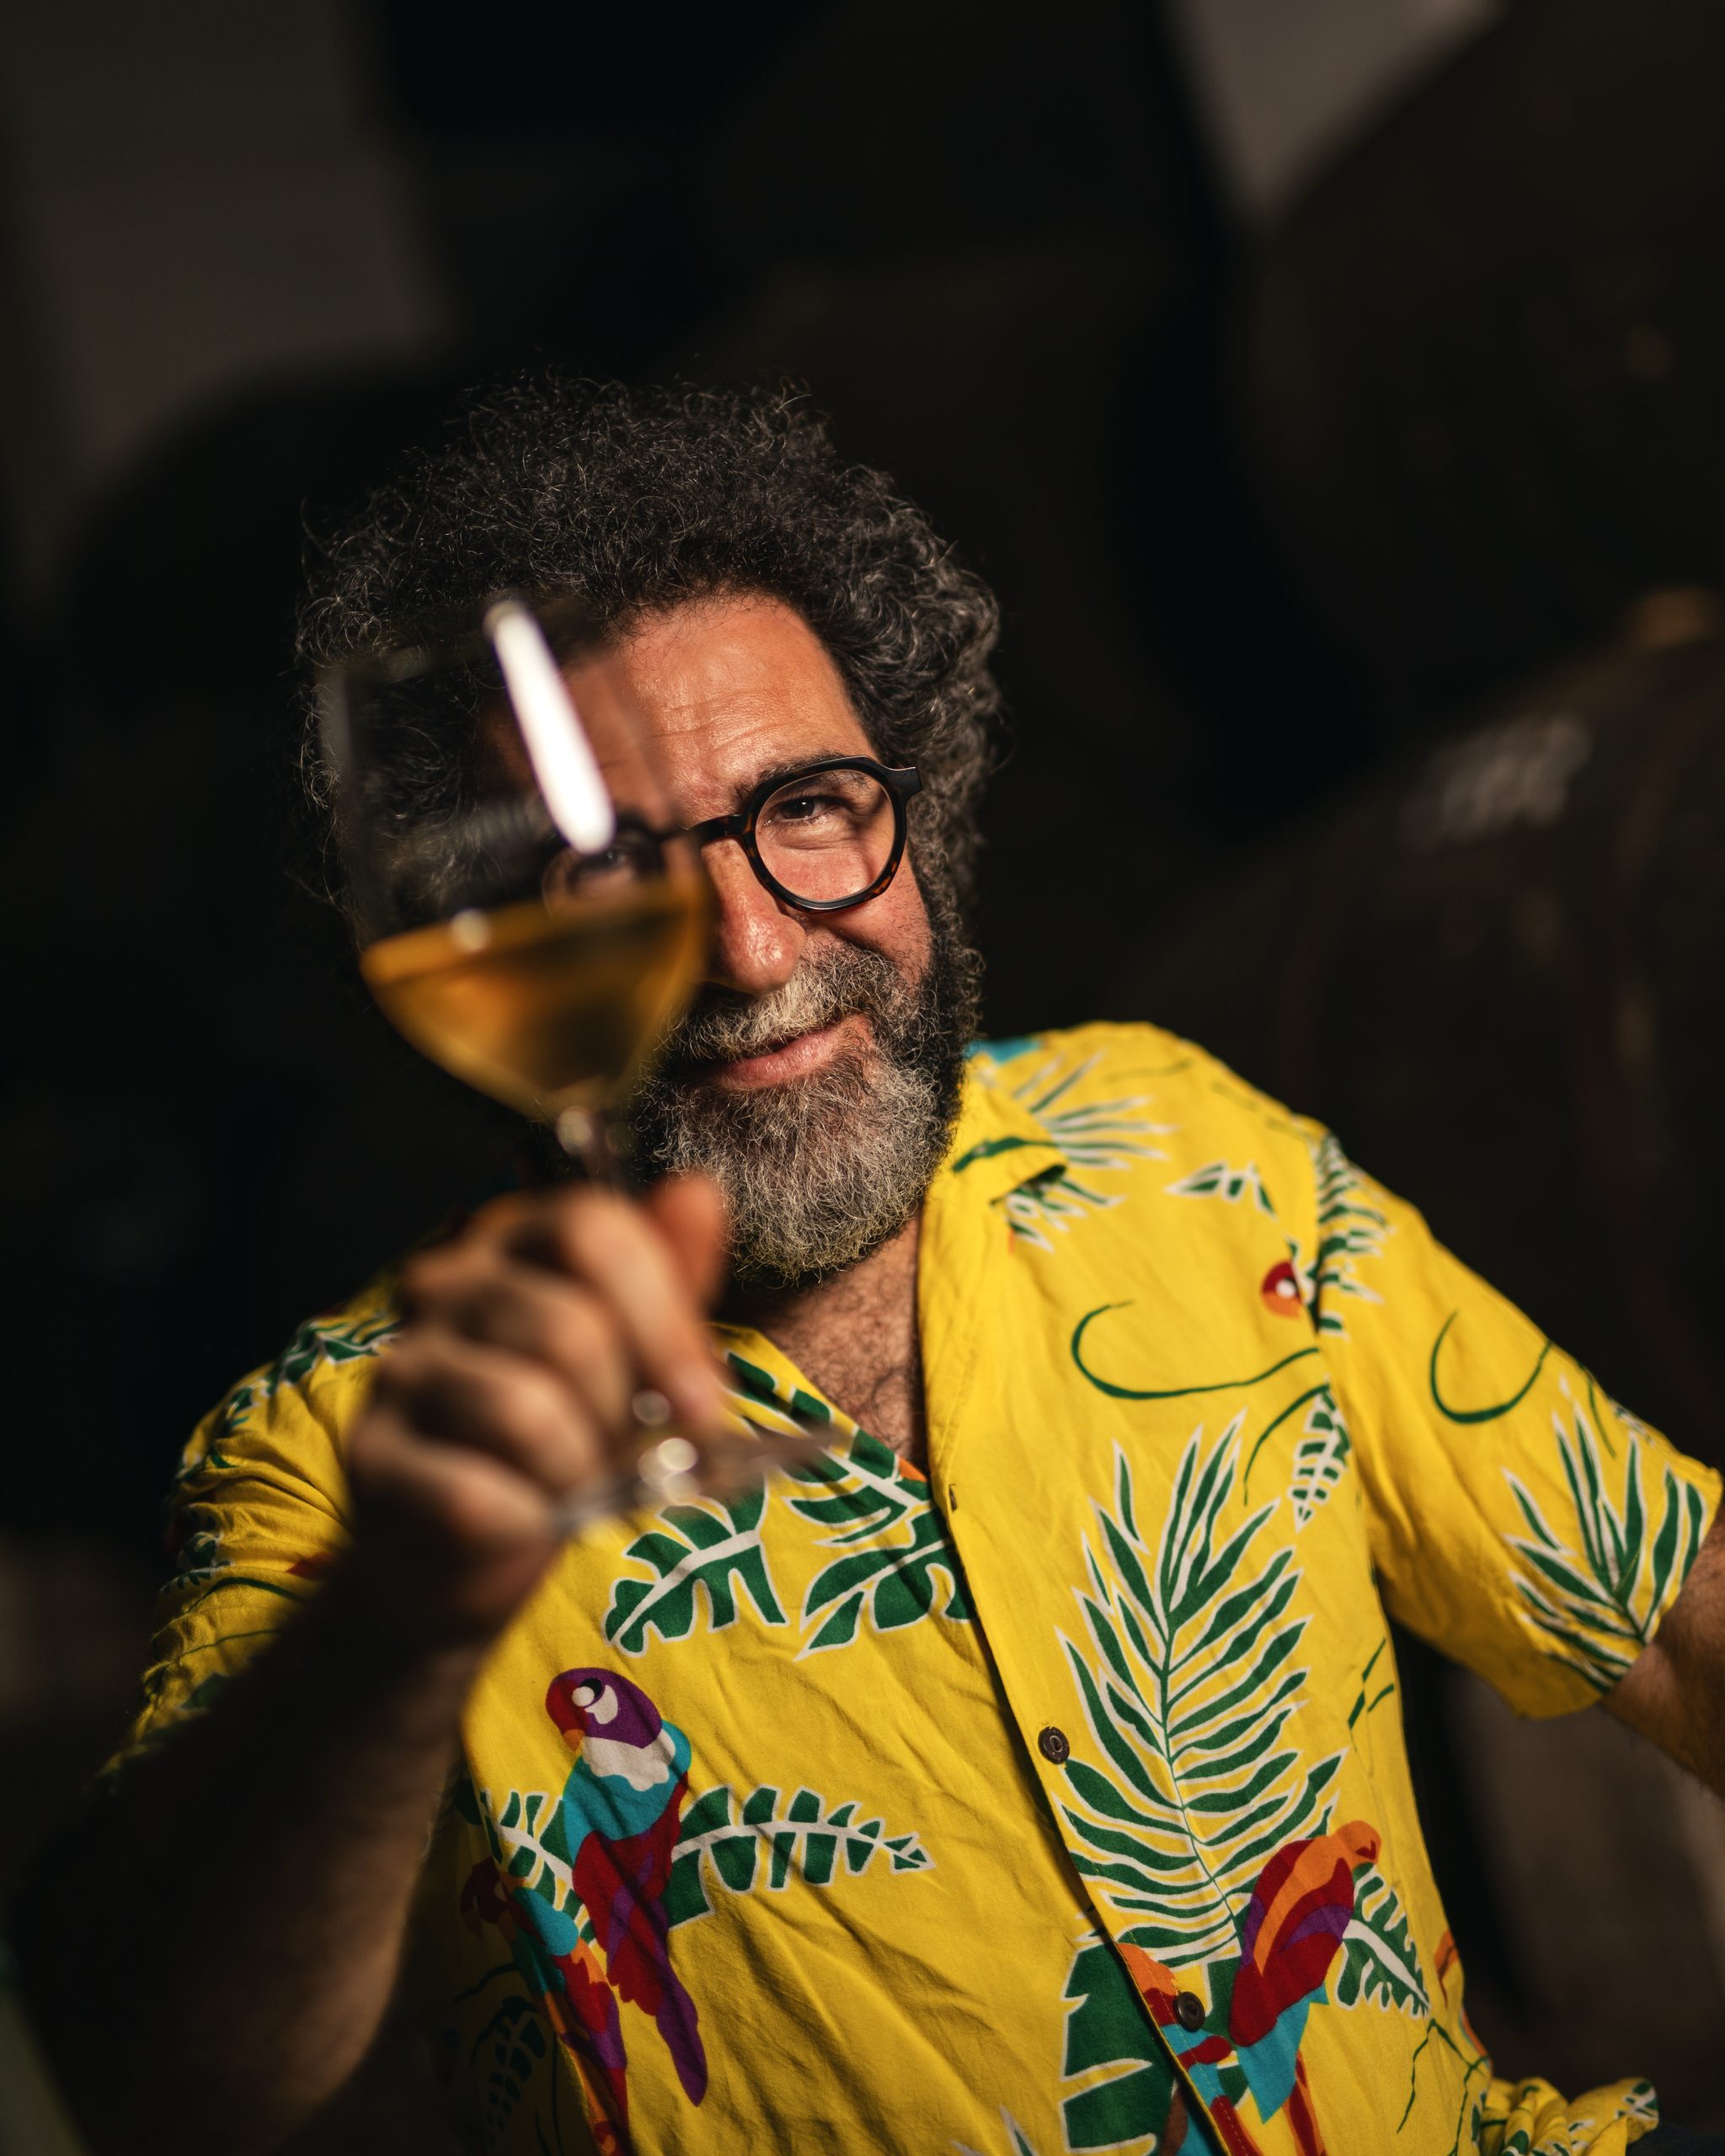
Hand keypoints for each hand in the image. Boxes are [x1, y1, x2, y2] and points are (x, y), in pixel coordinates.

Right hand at [343, 1174, 727, 1651]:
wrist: (462, 1551)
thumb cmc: (562, 1437)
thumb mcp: (633, 1360)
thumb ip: (669, 1281)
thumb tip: (699, 1192)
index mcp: (511, 1243)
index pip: (591, 1228)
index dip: (664, 1316)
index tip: (703, 1397)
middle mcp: (441, 1288)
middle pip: (570, 1328)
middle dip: (627, 1413)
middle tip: (631, 1456)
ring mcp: (399, 1369)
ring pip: (526, 1411)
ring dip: (579, 1472)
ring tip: (574, 1486)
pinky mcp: (370, 1457)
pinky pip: (475, 1495)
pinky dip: (527, 1522)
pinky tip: (525, 1522)